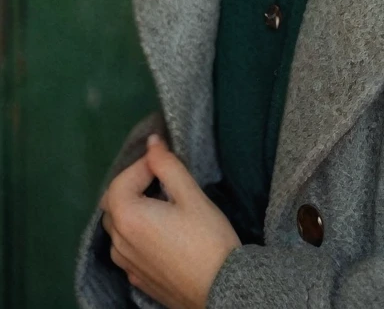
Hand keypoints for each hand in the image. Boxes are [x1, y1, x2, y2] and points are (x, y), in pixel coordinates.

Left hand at [99, 133, 241, 308]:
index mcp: (128, 217)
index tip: (166, 161)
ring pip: (118, 227)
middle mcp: (119, 242)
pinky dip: (136, 232)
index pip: (121, 180)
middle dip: (134, 185)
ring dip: (133, 209)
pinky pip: (126, 247)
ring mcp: (125, 264)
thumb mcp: (191, 195)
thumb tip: (152, 143)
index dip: (143, 165)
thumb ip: (167, 165)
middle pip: (114, 203)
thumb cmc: (207, 238)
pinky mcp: (136, 278)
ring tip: (162, 203)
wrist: (220, 289)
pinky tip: (160, 231)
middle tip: (162, 179)